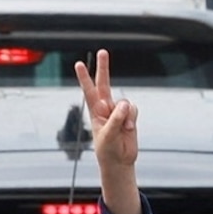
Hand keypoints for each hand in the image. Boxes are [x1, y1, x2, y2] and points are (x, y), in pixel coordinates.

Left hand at [74, 51, 136, 171]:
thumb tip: (124, 105)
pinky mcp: (129, 116)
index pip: (88, 90)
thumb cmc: (107, 150)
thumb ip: (116, 119)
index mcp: (95, 111)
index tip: (78, 64)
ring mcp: (118, 111)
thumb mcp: (108, 135)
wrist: (119, 161)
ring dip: (126, 114)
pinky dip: (132, 118)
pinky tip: (129, 128)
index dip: (84, 77)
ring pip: (124, 102)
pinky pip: (133, 109)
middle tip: (102, 52)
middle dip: (104, 67)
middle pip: (104, 83)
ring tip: (124, 128)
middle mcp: (106, 108)